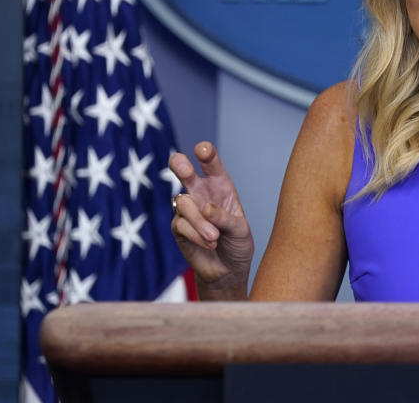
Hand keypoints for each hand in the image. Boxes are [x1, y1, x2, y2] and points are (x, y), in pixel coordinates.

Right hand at [170, 142, 253, 298]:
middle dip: (181, 165)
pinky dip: (196, 235)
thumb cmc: (237, 244)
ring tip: (214, 237)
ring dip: (200, 222)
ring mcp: (187, 210)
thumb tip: (205, 209)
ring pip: (183, 203)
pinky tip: (209, 244)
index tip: (203, 149)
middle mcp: (201, 194)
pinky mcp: (178, 227)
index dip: (207, 155)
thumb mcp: (240, 231)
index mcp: (220, 187)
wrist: (227, 270)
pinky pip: (180, 224)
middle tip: (181, 165)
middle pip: (184, 172)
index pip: (212, 165)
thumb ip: (226, 219)